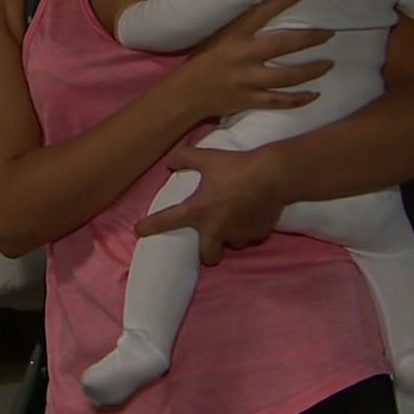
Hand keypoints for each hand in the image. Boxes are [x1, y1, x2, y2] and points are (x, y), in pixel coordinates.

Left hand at [135, 144, 286, 265]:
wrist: (273, 174)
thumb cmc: (236, 166)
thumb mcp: (207, 157)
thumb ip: (185, 158)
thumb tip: (170, 162)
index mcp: (198, 211)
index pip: (166, 221)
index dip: (150, 227)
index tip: (139, 231)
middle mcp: (216, 229)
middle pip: (208, 256)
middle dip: (208, 251)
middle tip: (210, 237)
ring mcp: (238, 235)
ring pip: (232, 244)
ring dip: (231, 236)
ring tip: (235, 219)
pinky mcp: (258, 234)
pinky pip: (250, 236)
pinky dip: (249, 228)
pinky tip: (253, 213)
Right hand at [170, 0, 332, 121]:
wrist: (185, 94)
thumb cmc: (202, 62)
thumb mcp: (217, 37)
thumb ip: (240, 28)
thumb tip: (267, 12)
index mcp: (233, 36)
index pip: (261, 13)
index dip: (283, 1)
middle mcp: (243, 56)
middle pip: (284, 45)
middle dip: (310, 38)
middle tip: (329, 33)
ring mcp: (247, 80)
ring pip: (287, 76)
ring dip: (311, 69)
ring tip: (329, 63)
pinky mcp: (249, 100)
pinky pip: (280, 101)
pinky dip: (299, 99)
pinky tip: (315, 94)